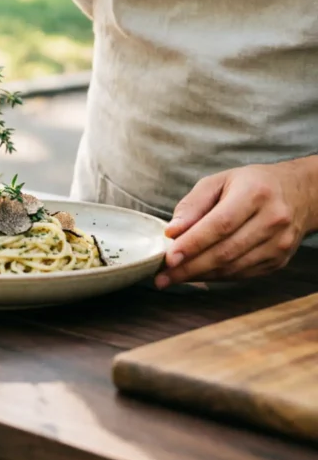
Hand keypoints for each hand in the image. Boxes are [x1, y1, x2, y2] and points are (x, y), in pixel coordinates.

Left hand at [156, 159, 317, 287]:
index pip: (220, 225)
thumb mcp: (218, 182)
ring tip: (172, 277)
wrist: (298, 194)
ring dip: (200, 275)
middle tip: (162, 277)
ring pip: (233, 267)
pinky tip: (196, 275)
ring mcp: (279, 244)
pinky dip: (216, 277)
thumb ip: (192, 205)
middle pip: (226, 251)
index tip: (168, 258)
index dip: (193, 244)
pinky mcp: (279, 260)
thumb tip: (172, 232)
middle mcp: (272, 220)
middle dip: (190, 267)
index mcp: (255, 194)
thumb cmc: (250, 184)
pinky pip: (242, 274)